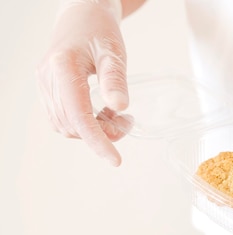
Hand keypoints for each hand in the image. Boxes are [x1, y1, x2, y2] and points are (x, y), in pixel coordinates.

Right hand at [37, 0, 129, 165]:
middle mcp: (47, 79)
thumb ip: (116, 79)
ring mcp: (44, 86)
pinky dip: (85, 124)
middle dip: (103, 133)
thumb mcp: (114, 52)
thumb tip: (120, 107)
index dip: (98, 142)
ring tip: (116, 115)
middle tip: (127, 122)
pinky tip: (101, 113)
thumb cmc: (99, 30)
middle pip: (74, 125)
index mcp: (62, 68)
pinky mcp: (47, 91)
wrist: (82, 16)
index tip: (116, 160)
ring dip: (95, 130)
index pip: (79, 116)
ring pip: (67, 126)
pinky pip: (63, 119)